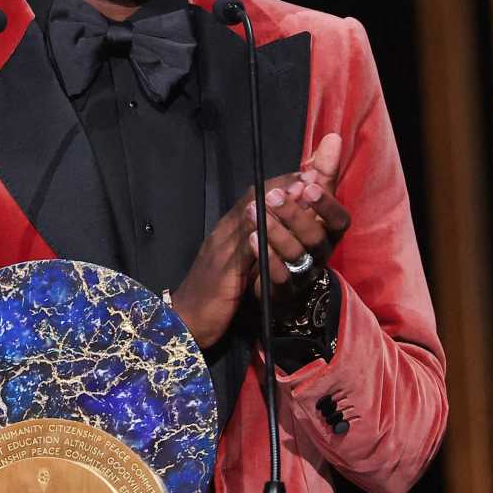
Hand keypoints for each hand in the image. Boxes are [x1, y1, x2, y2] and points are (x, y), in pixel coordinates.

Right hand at [168, 134, 350, 348]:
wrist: (183, 318)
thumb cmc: (212, 291)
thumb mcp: (237, 262)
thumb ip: (255, 241)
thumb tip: (279, 226)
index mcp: (229, 229)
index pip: (254, 197)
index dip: (280, 183)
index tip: (307, 174)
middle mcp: (225, 233)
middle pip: (254, 202)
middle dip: (283, 187)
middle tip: (309, 177)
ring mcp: (223, 251)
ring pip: (250, 221)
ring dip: (277, 205)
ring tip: (300, 194)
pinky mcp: (224, 273)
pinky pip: (244, 252)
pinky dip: (261, 239)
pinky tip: (280, 232)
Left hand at [246, 133, 350, 299]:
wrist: (266, 274)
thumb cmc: (291, 228)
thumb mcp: (304, 199)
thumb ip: (319, 172)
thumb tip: (332, 138)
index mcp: (328, 231)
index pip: (340, 220)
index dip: (327, 204)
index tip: (310, 185)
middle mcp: (320, 254)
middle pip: (316, 237)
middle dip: (295, 214)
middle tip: (272, 195)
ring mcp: (303, 274)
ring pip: (297, 255)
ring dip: (276, 231)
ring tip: (254, 212)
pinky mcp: (283, 291)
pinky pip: (280, 278)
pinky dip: (266, 256)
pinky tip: (251, 238)